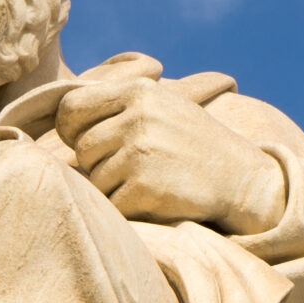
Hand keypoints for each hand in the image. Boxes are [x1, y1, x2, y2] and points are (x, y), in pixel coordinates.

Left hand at [53, 77, 282, 232]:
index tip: (90, 144)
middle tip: (134, 171)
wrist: (243, 180)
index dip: (73, 131)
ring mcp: (142, 152)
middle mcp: (138, 117)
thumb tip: (60, 113)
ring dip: (115, 190)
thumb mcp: (163, 105)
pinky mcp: (146, 187)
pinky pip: (113, 206)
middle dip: (100, 165)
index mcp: (138, 91)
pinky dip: (129, 211)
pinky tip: (156, 202)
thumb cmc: (195, 145)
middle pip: (83, 150)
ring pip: (95, 180)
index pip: (72, 110)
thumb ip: (118, 103)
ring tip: (150, 184)